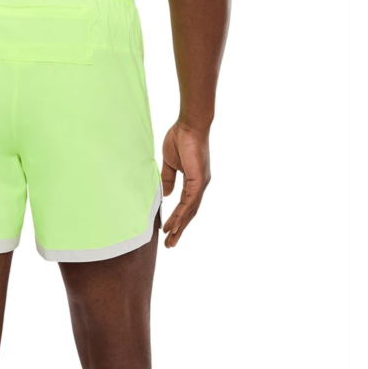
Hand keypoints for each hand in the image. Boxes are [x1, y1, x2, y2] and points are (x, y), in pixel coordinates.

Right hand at [160, 123, 211, 247]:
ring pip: (190, 212)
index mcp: (194, 181)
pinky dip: (182, 216)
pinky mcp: (199, 180)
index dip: (177, 219)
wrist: (190, 124)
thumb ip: (169, 179)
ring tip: (171, 241)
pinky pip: (189, 203)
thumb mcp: (170, 163)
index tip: (167, 231)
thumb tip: (166, 195)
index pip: (185, 206)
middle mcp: (200, 185)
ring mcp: (201, 184)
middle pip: (189, 213)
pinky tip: (174, 226)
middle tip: (170, 244)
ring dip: (180, 227)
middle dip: (180, 230)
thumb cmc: (180, 138)